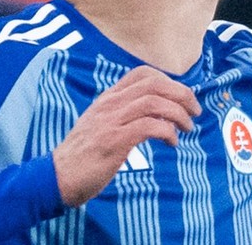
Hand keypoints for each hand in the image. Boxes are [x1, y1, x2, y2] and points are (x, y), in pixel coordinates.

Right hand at [52, 66, 200, 206]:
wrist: (56, 177)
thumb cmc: (83, 155)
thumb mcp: (101, 125)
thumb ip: (123, 114)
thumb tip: (157, 112)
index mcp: (108, 98)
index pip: (142, 73)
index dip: (168, 81)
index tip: (182, 97)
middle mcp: (110, 104)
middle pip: (154, 84)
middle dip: (182, 94)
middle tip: (195, 111)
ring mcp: (111, 121)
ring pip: (154, 102)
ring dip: (178, 114)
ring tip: (187, 128)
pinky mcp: (113, 140)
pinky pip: (149, 127)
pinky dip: (167, 132)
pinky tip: (172, 143)